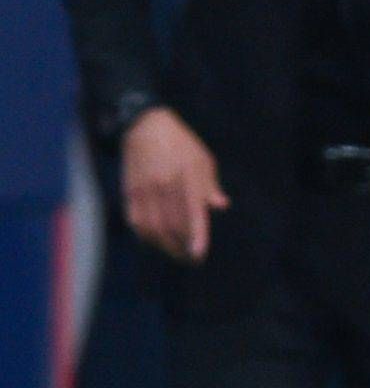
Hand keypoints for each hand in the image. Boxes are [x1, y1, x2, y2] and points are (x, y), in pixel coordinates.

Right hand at [120, 107, 225, 262]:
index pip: (191, 212)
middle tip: (193, 259)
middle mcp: (163, 186)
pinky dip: (146, 236)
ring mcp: (144, 190)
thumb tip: (221, 205)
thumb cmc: (180, 145)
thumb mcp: (202, 160)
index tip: (199, 253)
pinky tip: (157, 242)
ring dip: (165, 246)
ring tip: (177, 254)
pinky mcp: (130, 192)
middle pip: (171, 226)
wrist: (145, 127)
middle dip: (182, 247)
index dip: (196, 235)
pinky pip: (136, 221)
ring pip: (152, 228)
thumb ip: (210, 185)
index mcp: (185, 177)